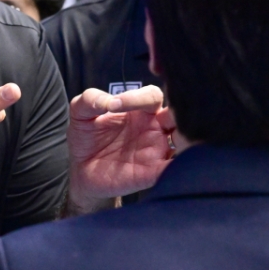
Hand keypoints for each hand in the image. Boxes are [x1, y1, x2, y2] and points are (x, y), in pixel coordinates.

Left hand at [66, 85, 174, 210]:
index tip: (114, 106)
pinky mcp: (153, 173)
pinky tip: (176, 165)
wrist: (81, 171)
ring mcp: (157, 151)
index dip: (138, 97)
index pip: (152, 96)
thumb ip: (90, 99)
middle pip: (180, 115)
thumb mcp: (80, 113)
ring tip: (178, 138)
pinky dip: (180, 167)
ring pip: (186, 141)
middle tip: (167, 117)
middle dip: (181, 113)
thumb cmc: (87, 138)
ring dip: (188, 139)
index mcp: (139, 110)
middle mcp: (154, 128)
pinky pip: (173, 169)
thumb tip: (107, 101)